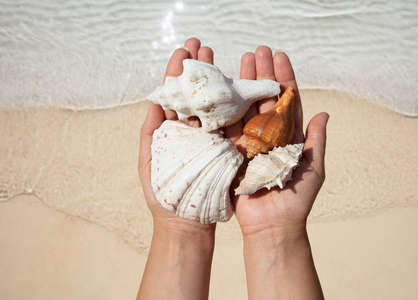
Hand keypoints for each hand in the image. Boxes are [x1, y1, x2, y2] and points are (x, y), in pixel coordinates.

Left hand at [138, 38, 216, 236]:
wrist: (187, 222)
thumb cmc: (164, 195)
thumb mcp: (150, 162)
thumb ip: (151, 132)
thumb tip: (154, 100)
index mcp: (173, 130)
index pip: (175, 95)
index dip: (177, 72)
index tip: (181, 51)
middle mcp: (193, 130)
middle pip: (196, 94)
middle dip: (198, 68)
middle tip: (201, 45)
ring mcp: (212, 138)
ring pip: (215, 104)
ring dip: (217, 78)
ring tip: (218, 56)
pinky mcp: (227, 149)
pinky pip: (231, 124)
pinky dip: (234, 104)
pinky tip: (236, 84)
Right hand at [224, 46, 328, 237]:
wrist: (273, 226)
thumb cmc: (297, 200)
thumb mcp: (314, 169)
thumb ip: (316, 141)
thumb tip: (324, 114)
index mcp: (290, 136)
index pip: (287, 101)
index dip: (284, 78)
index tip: (280, 57)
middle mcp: (269, 135)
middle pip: (265, 98)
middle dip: (263, 74)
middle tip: (258, 51)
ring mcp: (250, 143)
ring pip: (247, 108)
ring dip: (245, 84)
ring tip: (242, 60)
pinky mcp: (233, 153)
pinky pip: (229, 128)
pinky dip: (227, 108)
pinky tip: (224, 88)